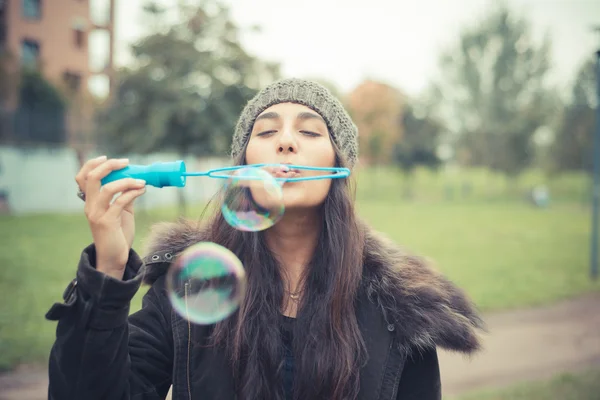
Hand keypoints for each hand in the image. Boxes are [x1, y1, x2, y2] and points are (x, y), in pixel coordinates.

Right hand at [75, 156, 146, 279]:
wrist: (115, 257)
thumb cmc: (118, 234)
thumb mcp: (121, 212)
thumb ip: (124, 197)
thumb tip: (136, 181)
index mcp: (90, 202)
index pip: (82, 177)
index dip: (93, 164)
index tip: (108, 158)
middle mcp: (90, 206)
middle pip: (91, 178)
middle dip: (109, 166)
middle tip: (126, 162)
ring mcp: (97, 214)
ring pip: (107, 188)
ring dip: (127, 181)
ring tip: (141, 181)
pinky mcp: (107, 222)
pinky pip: (120, 202)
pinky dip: (133, 192)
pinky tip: (142, 190)